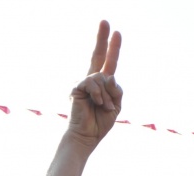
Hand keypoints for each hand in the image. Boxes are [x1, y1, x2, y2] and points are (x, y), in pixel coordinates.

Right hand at [67, 20, 122, 147]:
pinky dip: (100, 95)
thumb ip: (116, 90)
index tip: (117, 32)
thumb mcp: (116, 106)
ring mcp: (83, 83)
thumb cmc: (100, 123)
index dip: (113, 48)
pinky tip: (98, 104)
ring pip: (103, 77)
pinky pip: (93, 83)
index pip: (108, 63)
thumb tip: (109, 75)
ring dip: (108, 95)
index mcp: (102, 85)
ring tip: (105, 108)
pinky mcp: (76, 87)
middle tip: (105, 20)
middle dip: (102, 38)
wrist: (86, 136)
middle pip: (97, 55)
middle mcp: (92, 81)